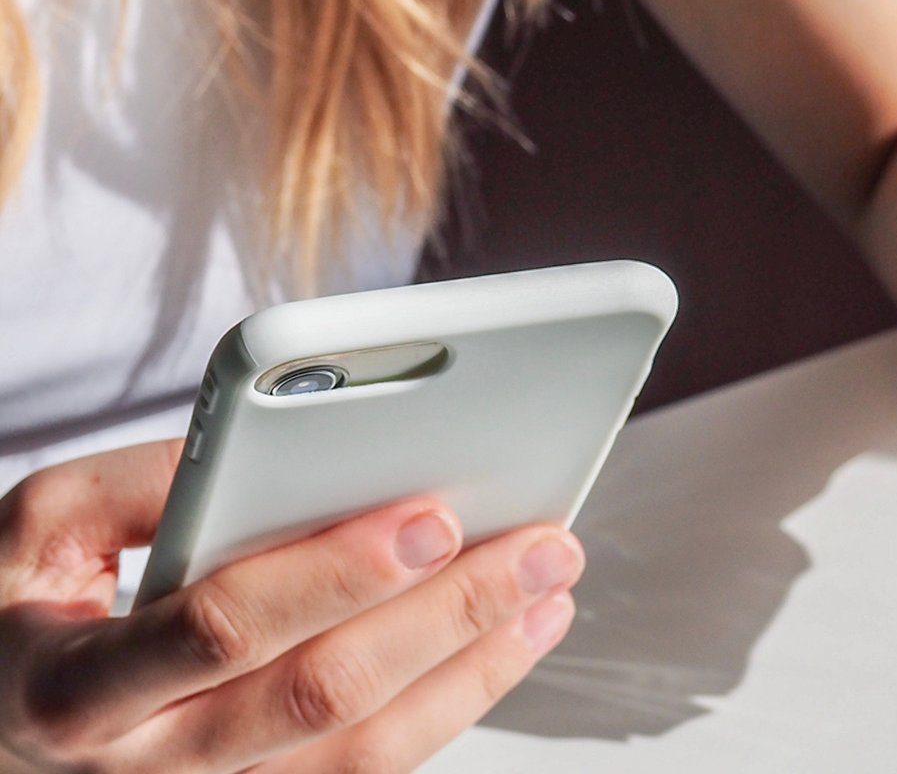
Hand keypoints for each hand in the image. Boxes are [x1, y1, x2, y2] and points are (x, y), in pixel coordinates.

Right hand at [0, 439, 582, 772]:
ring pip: (366, 751)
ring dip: (476, 667)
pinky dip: (452, 704)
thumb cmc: (18, 614)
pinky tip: (506, 643)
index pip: (226, 630)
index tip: (432, 515)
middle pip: (325, 695)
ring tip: (551, 590)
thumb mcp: (38, 529)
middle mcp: (150, 765)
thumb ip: (143, 483)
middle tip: (541, 547)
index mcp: (79, 687)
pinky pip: (369, 769)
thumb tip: (280, 446)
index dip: (336, 574)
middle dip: (448, 616)